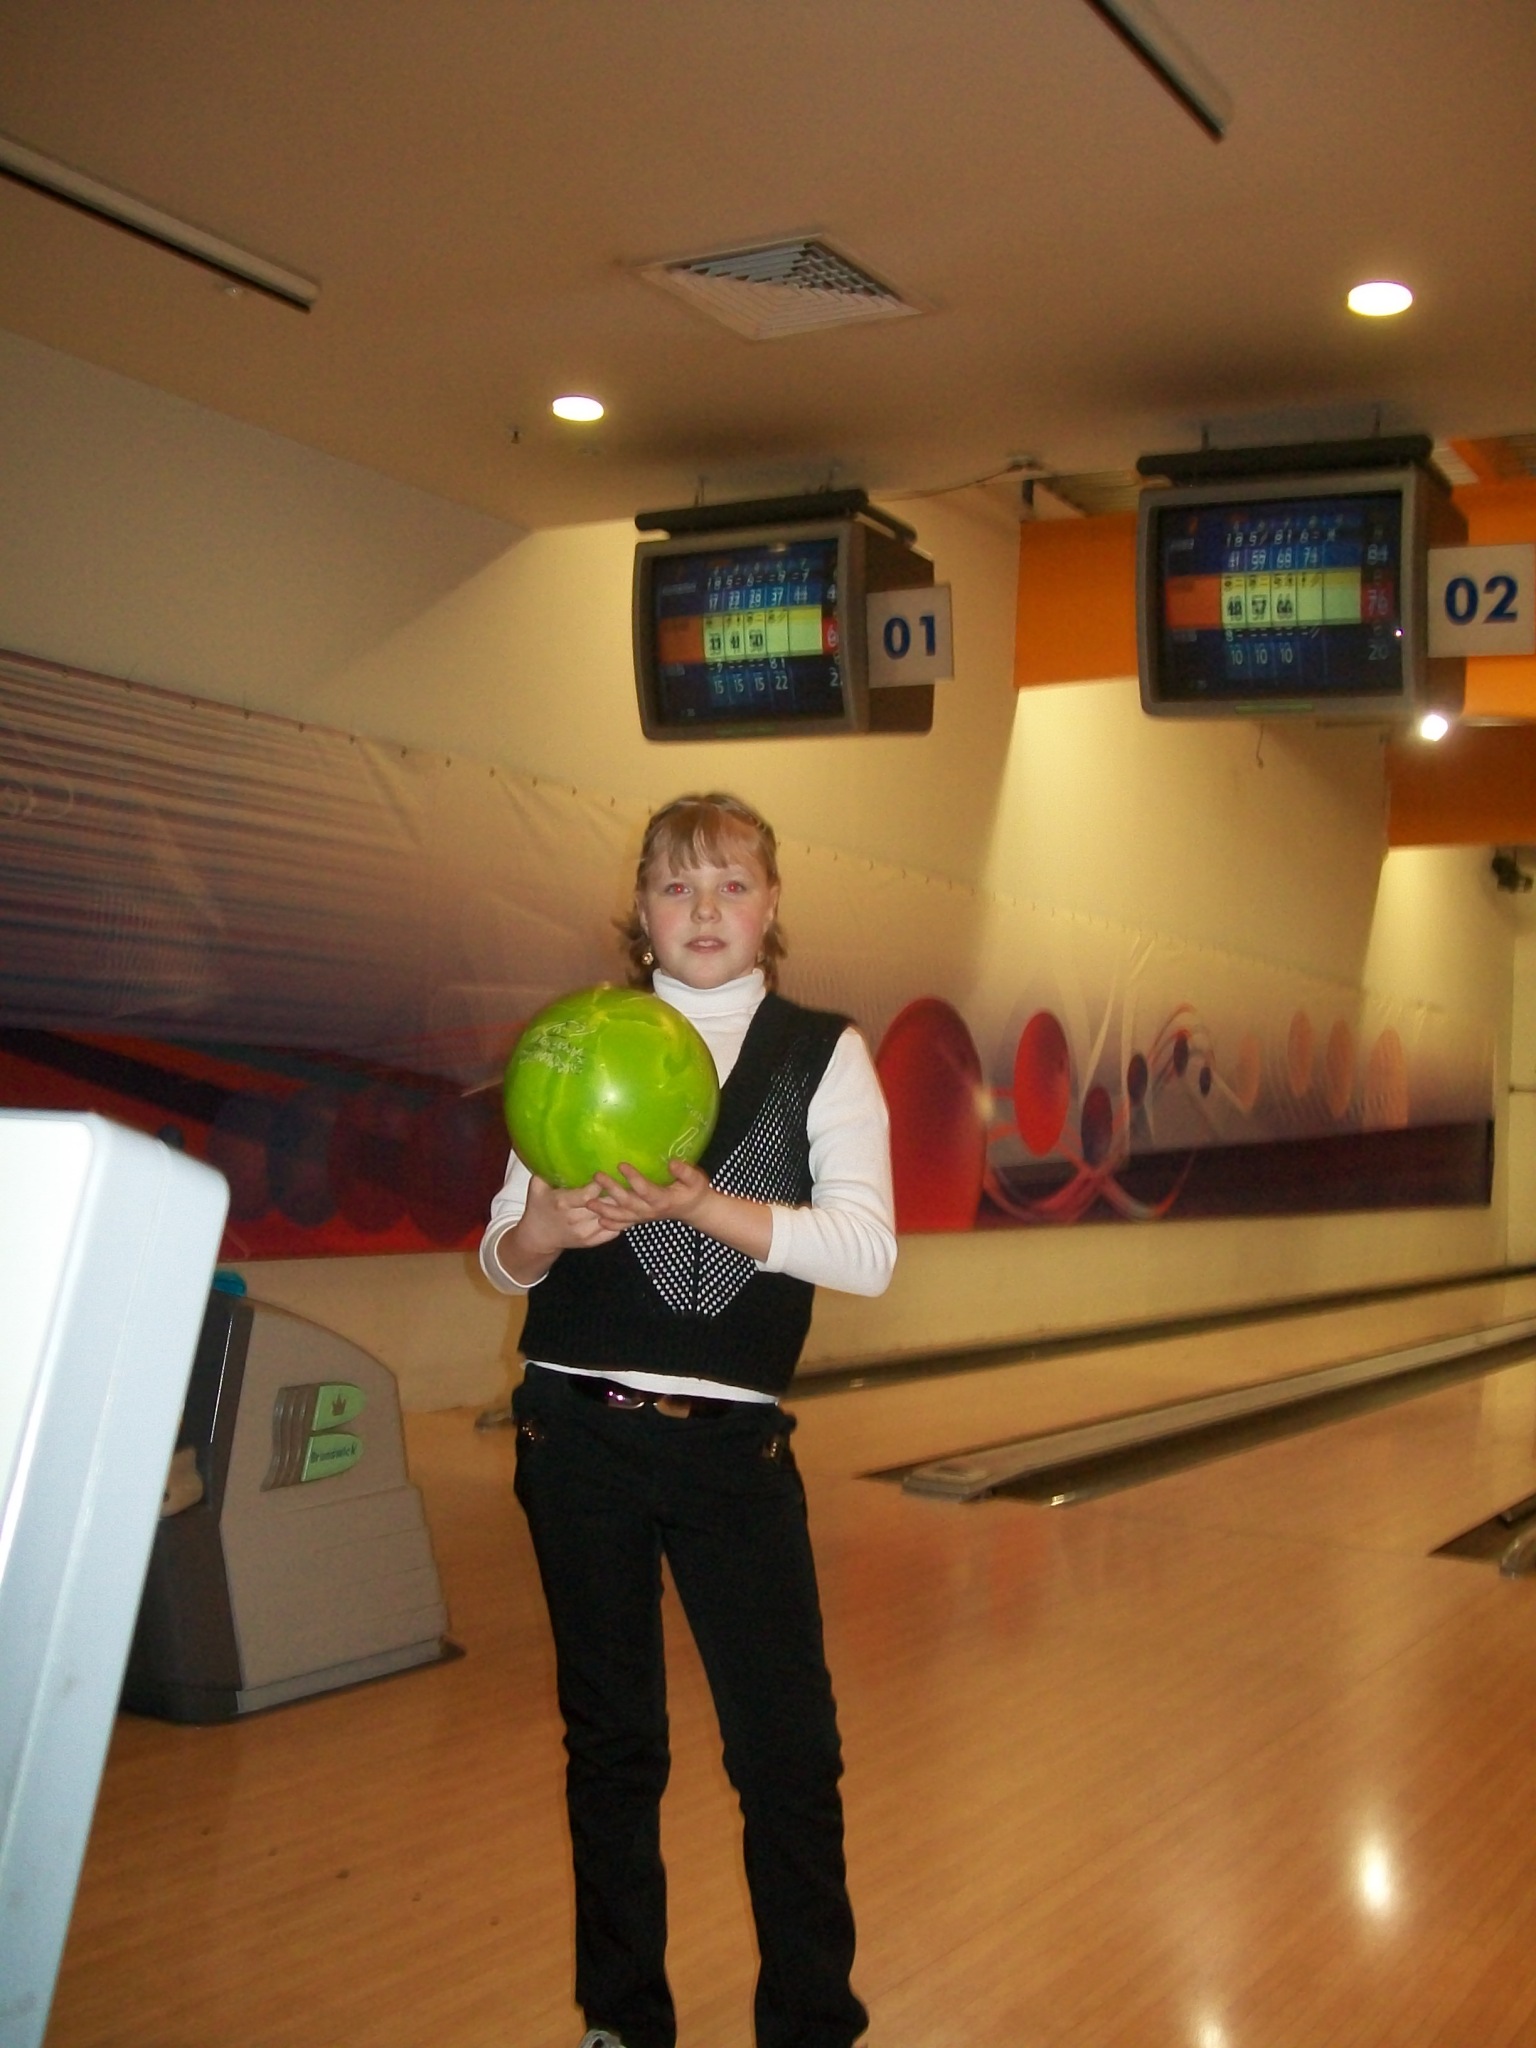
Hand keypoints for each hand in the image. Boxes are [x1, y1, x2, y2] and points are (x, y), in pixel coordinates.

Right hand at [525, 1173, 625, 1250]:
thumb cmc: (538, 1207)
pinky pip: (613, 1232)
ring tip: (633, 1194)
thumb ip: (546, 1169)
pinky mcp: (591, 1242)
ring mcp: (584, 1233)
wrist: (538, 1237)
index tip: (609, 1172)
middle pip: (604, 1206)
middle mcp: (574, 1219)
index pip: (588, 1194)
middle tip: (628, 1181)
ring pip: (611, 1219)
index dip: (601, 1184)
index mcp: (562, 1203)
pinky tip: (628, 1210)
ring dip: (623, 1207)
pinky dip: (622, 1221)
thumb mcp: (536, 1186)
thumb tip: (555, 1149)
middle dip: (617, 1194)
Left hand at [589, 1162, 773, 1262]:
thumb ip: (685, 1172)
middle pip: (628, 1202)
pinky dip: (611, 1224)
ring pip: (622, 1216)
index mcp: (663, 1199)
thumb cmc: (694, 1191)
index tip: (621, 1164)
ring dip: (604, 1209)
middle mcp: (650, 1210)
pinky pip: (624, 1224)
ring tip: (588, 1203)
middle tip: (597, 1177)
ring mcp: (644, 1216)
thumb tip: (672, 1162)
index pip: (646, 1190)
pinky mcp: (640, 1218)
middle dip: (611, 1190)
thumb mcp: (696, 1180)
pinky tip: (599, 1220)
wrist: (694, 1210)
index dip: (634, 1178)